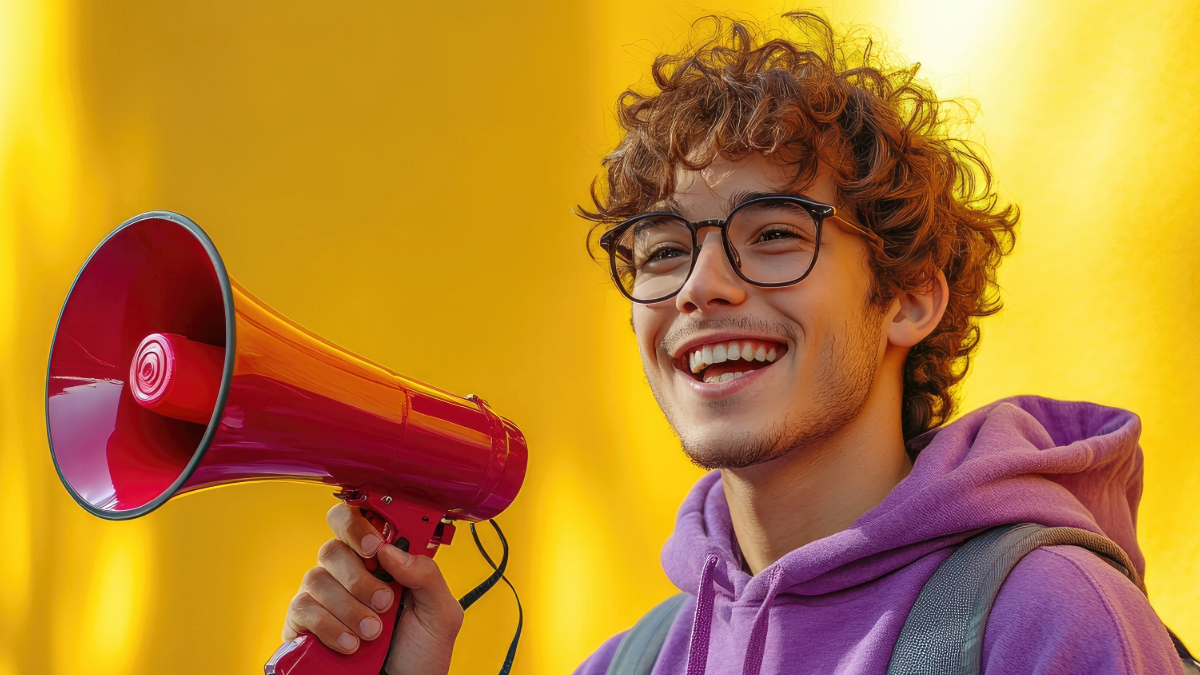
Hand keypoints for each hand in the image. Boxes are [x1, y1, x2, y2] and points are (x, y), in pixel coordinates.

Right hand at [282, 503, 463, 674]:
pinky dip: (330, 626)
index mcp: (381, 562)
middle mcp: (348, 573)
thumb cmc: (420, 653)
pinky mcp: (303, 624)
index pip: (357, 520)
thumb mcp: (441, 613)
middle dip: (359, 577)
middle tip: (384, 602)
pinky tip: (350, 644)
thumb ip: (426, 574)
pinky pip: (303, 609)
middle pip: (333, 547)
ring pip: (317, 578)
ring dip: (349, 607)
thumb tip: (390, 550)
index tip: (375, 546)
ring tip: (373, 633)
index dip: (359, 524)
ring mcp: (323, 597)